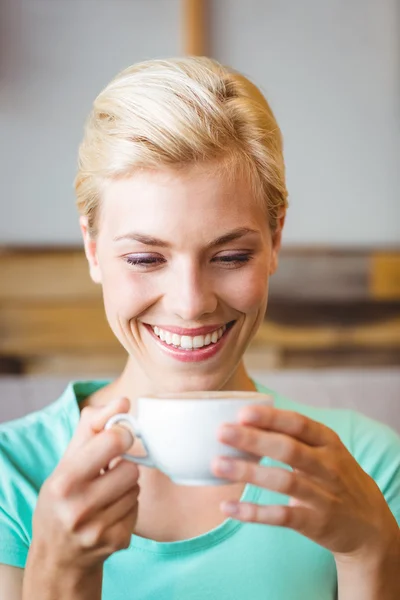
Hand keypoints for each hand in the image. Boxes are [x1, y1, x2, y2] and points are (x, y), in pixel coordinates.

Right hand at [31, 397, 138, 571]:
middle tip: (107, 473)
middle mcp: (79, 509)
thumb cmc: (62, 498)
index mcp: (64, 482)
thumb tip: (123, 401)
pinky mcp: (117, 542)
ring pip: (136, 488)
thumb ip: (93, 426)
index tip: (117, 438)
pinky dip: (128, 507)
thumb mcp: (66, 460)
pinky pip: (138, 508)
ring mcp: (99, 529)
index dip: (121, 435)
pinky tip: (109, 512)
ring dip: (125, 487)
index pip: (113, 441)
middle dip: (122, 467)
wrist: (58, 555)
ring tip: (104, 495)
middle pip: (131, 469)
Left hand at [211, 405, 397, 560]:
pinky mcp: (316, 523)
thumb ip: (292, 436)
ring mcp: (325, 496)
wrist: (369, 524)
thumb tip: (244, 419)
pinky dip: (253, 513)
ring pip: (284, 481)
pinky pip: (281, 516)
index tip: (242, 412)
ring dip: (249, 472)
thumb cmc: (334, 477)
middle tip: (221, 432)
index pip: (299, 424)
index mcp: (328, 442)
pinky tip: (227, 507)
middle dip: (254, 439)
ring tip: (217, 464)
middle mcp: (329, 467)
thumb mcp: (324, 451)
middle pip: (289, 449)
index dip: (271, 418)